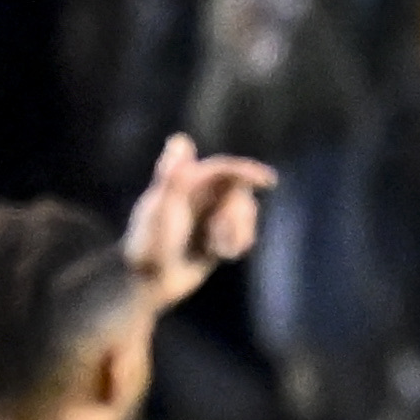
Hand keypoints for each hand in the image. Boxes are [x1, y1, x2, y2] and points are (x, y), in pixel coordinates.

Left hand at [123, 133, 275, 312]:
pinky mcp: (218, 235)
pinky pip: (244, 232)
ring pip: (245, 212)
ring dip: (238, 231)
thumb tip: (181, 139)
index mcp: (187, 181)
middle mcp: (201, 193)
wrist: (150, 281)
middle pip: (239, 191)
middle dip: (237, 214)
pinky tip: (222, 255)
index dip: (246, 171)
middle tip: (218, 235)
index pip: (222, 169)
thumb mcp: (161, 209)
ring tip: (218, 249)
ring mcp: (211, 214)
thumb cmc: (150, 244)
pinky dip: (238, 243)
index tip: (268, 181)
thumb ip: (173, 176)